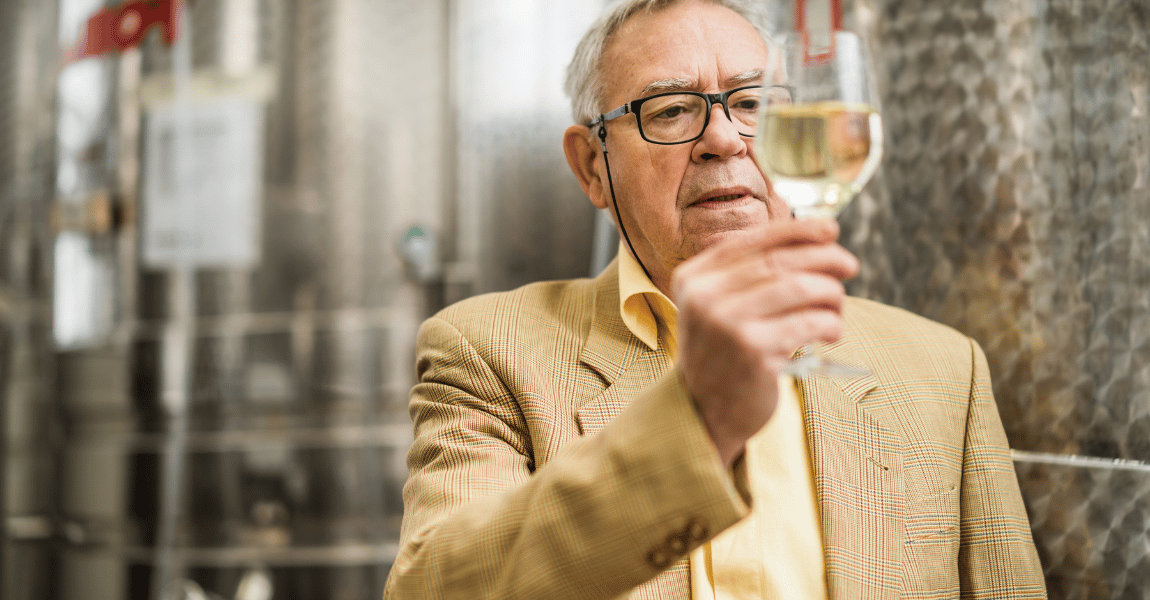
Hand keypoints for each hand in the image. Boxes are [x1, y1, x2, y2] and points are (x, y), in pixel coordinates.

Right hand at [671, 219, 859, 466]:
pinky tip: (833, 332)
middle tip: (850, 265)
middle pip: (779, 261)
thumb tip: (817, 239)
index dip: (797, 230)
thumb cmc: (723, 353)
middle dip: (824, 258)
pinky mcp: (752, 351)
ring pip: (799, 288)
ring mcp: (726, 324)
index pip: (752, 241)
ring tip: (838, 308)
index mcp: (694, 278)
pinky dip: (830, 324)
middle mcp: (705, 296)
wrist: (703, 411)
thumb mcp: (720, 307)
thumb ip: (749, 274)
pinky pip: (808, 323)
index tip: (831, 229)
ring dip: (831, 294)